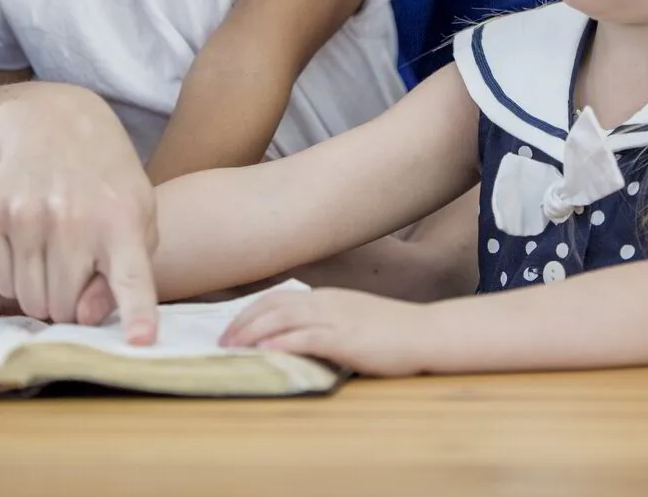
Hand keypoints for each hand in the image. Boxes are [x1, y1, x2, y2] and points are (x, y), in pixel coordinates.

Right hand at [0, 86, 159, 342]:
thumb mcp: (137, 218)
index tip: (142, 342)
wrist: (54, 125)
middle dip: (69, 305)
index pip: (132, 278)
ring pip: (28, 300)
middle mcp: (72, 218)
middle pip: (63, 308)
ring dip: (41, 292)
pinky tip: (29, 242)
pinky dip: (14, 275)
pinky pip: (0, 280)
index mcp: (121, 221)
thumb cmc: (106, 183)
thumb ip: (126, 273)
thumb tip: (84, 316)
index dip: (138, 313)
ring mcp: (26, 214)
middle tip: (75, 275)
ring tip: (54, 255)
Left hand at [219, 288, 435, 376]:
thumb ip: (326, 324)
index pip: (277, 297)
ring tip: (232, 346)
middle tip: (220, 340)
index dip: (249, 311)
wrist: (427, 333)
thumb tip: (298, 338)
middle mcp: (326, 302)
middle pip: (273, 305)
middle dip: (242, 322)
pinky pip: (308, 337)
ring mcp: (336, 318)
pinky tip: (266, 349)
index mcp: (327, 297)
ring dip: (253, 332)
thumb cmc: (392, 331)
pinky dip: (283, 341)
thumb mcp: (353, 320)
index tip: (230, 327)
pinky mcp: (346, 338)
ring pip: (283, 318)